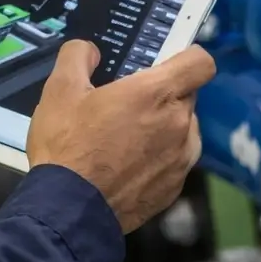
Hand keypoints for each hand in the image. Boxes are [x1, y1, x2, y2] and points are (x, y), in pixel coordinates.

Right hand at [26, 41, 215, 233]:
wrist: (68, 210)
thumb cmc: (67, 147)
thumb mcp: (59, 90)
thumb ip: (78, 57)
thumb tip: (89, 50)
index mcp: (156, 93)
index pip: (201, 63)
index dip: (187, 57)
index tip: (167, 63)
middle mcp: (178, 124)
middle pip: (188, 95)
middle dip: (164, 94)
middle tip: (129, 103)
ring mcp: (180, 159)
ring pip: (185, 129)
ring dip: (165, 127)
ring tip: (128, 138)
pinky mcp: (174, 188)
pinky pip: (176, 161)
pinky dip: (159, 158)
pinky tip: (128, 166)